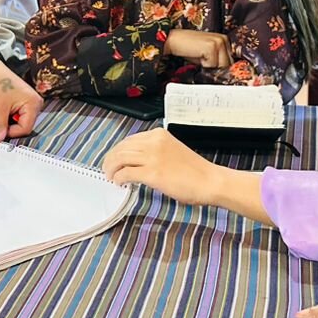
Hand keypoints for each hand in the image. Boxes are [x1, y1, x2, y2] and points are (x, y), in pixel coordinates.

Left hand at [0, 42, 41, 143]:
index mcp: (33, 103)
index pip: (25, 129)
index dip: (11, 132)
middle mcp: (34, 103)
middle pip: (24, 127)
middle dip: (9, 127)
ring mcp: (28, 103)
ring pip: (18, 123)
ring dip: (7, 122)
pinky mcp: (21, 103)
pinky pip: (16, 117)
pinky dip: (6, 117)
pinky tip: (0, 110)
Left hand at [101, 129, 215, 203]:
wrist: (210, 181)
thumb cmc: (195, 171)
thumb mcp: (172, 150)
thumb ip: (154, 151)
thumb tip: (136, 161)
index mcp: (158, 135)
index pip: (129, 140)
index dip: (118, 151)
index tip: (114, 159)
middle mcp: (153, 142)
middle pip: (121, 148)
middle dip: (110, 159)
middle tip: (107, 170)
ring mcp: (152, 157)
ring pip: (119, 159)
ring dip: (111, 169)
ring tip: (111, 177)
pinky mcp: (152, 173)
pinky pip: (126, 173)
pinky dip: (119, 178)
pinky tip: (120, 183)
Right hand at [163, 29, 232, 69]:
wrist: (173, 40)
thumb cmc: (188, 49)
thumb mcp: (206, 55)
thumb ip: (217, 61)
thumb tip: (224, 73)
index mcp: (225, 40)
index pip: (231, 62)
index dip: (221, 69)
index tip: (211, 69)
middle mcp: (224, 40)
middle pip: (228, 65)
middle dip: (217, 69)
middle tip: (203, 64)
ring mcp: (219, 42)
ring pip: (222, 66)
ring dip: (210, 68)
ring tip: (199, 59)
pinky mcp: (212, 46)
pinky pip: (212, 65)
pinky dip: (204, 65)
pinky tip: (196, 56)